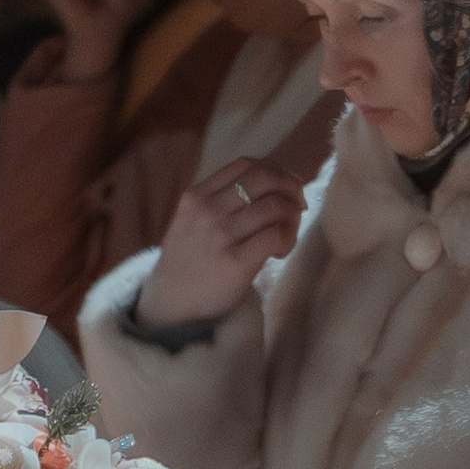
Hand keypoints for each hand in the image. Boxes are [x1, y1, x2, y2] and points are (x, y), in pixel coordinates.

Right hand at [140, 156, 309, 329]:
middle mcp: (208, 210)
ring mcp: (221, 235)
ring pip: (275, 206)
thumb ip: (218, 200)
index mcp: (197, 195)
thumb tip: (272, 183)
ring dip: (292, 218)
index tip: (285, 188)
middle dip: (291, 188)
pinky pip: (277, 236)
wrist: (170, 304)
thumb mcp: (190, 220)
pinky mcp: (236, 261)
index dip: (275, 171)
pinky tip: (280, 252)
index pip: (246, 165)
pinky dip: (288, 240)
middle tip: (299, 206)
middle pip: (265, 178)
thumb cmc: (188, 262)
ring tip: (287, 235)